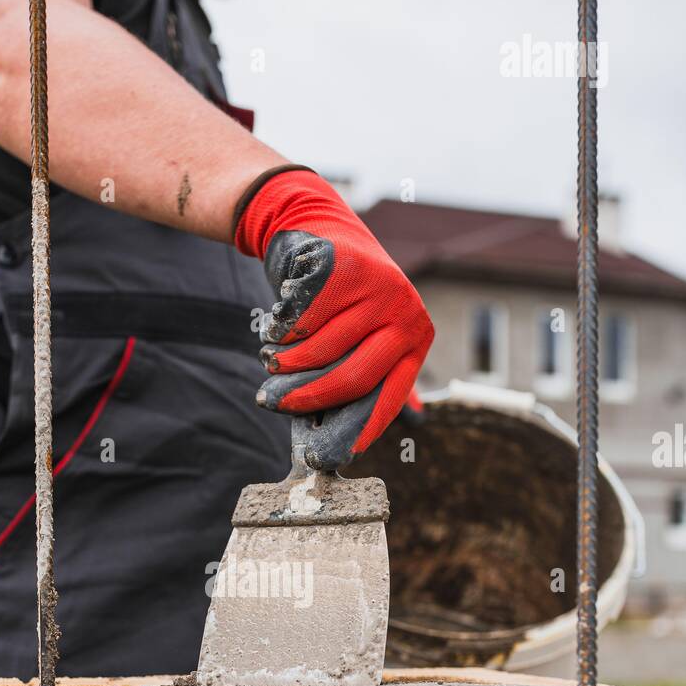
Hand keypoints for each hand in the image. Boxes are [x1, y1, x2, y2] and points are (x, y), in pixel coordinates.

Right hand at [235, 167, 433, 469]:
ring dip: (286, 362)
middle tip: (272, 402)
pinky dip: (281, 331)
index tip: (325, 456)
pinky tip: (275, 325)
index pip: (387, 398)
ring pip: (322, 350)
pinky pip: (303, 319)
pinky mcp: (346, 268)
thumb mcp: (363, 338)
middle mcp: (405, 314)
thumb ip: (365, 383)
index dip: (355, 430)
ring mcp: (379, 288)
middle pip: (352, 378)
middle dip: (306, 397)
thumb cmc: (338, 301)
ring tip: (271, 359)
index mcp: (415, 340)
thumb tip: (353, 448)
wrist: (316, 230)